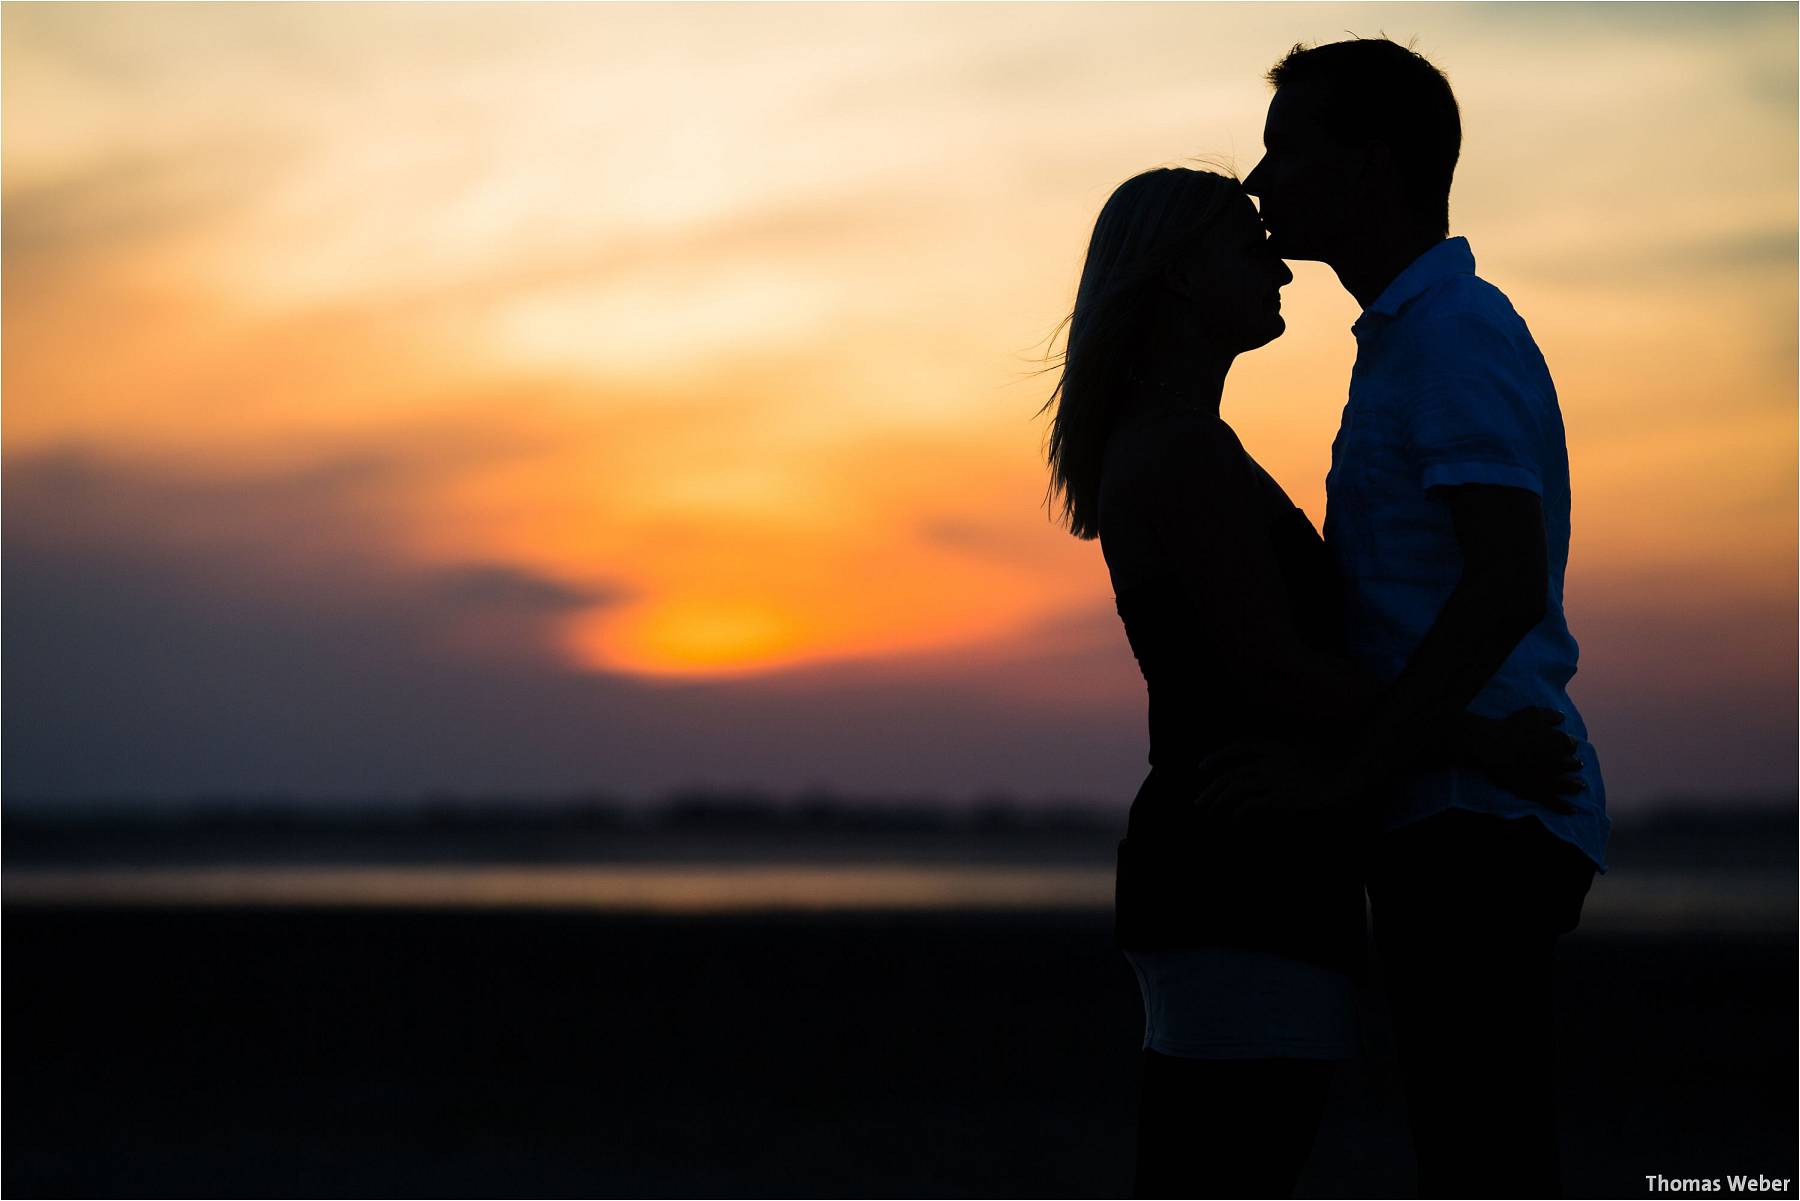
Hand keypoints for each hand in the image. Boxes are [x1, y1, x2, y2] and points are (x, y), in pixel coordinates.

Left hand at [1189, 740, 1362, 828]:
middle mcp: (1273, 762)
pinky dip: (1239, 813)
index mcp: (1277, 748)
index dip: (1218, 756)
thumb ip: (1276, 761)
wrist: (1344, 790)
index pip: (1239, 747)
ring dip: (1219, 802)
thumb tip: (1254, 771)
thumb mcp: (1298, 759)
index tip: (1202, 767)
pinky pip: (1251, 805)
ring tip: (1210, 812)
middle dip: (1211, 788)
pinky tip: (1235, 821)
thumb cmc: (1323, 776)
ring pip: (1236, 789)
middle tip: (1199, 802)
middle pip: (1232, 773)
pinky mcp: (1280, 799)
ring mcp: (1276, 780)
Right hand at [1456, 707, 1583, 813]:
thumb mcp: (1533, 713)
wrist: (1493, 745)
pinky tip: (1572, 810)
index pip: (1570, 743)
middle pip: (1572, 764)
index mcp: (1560, 742)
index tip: (1568, 743)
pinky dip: (1564, 807)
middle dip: (1575, 763)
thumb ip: (1550, 715)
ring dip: (1575, 785)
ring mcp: (1548, 779)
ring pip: (1568, 784)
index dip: (1569, 743)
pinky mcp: (1536, 791)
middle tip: (1578, 764)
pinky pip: (1553, 802)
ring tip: (1580, 786)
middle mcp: (1559, 762)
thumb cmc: (1512, 727)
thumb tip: (1562, 718)